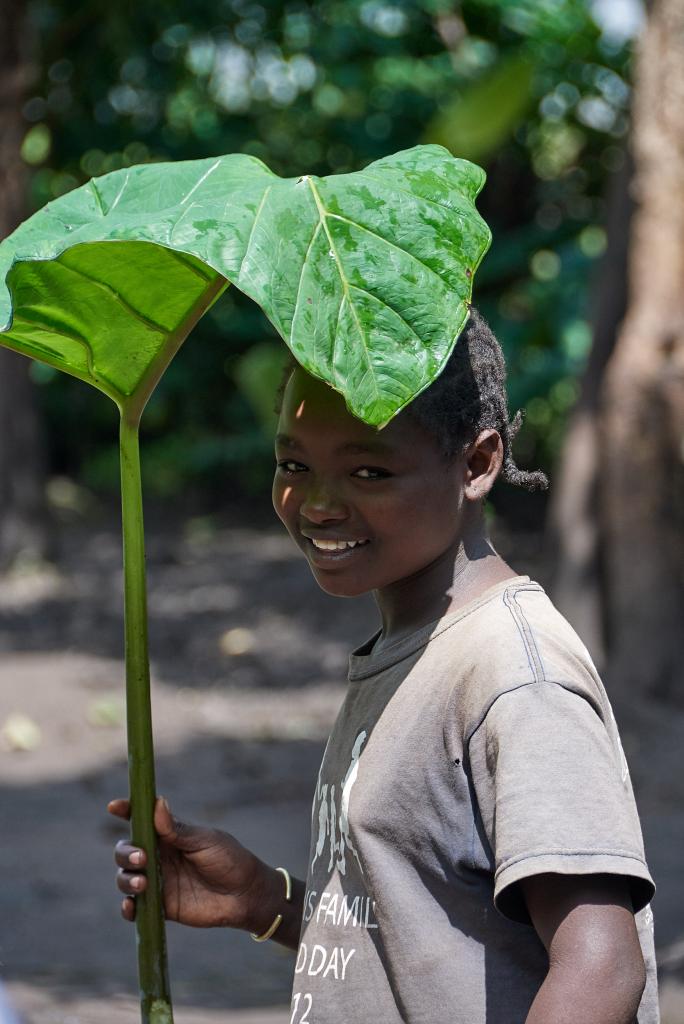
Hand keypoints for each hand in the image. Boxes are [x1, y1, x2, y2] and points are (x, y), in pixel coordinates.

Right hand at [109, 796, 271, 930]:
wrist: (245, 894)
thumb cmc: (229, 859)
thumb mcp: (205, 840)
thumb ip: (178, 829)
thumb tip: (157, 802)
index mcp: (168, 835)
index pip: (142, 820)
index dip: (126, 811)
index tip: (114, 807)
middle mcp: (158, 856)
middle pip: (126, 850)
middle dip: (125, 853)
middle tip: (142, 858)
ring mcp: (157, 881)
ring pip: (125, 877)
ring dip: (126, 878)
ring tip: (143, 882)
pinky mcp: (160, 906)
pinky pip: (134, 908)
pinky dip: (127, 907)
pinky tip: (131, 904)